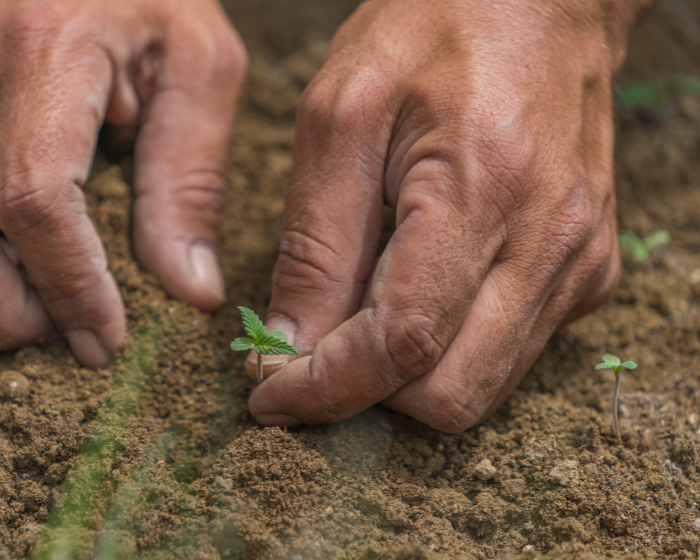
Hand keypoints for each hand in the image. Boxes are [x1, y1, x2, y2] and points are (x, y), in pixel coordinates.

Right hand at [0, 0, 245, 365]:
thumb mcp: (199, 73)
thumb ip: (190, 181)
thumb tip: (190, 290)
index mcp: (43, 50)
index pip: (32, 196)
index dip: (66, 283)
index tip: (106, 341)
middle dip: (14, 304)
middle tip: (73, 332)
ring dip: (0, 285)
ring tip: (51, 306)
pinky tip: (29, 258)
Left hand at [247, 0, 647, 431]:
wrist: (542, 5)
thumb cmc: (435, 35)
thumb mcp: (341, 118)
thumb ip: (316, 243)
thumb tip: (290, 345)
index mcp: (485, 192)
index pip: (403, 341)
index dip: (328, 387)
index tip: (270, 397)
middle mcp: (551, 244)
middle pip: (450, 392)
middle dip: (368, 393)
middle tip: (311, 355)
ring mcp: (579, 264)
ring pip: (481, 385)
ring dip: (406, 376)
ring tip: (358, 322)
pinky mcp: (587, 272)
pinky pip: (509, 353)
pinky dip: (449, 348)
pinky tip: (419, 294)